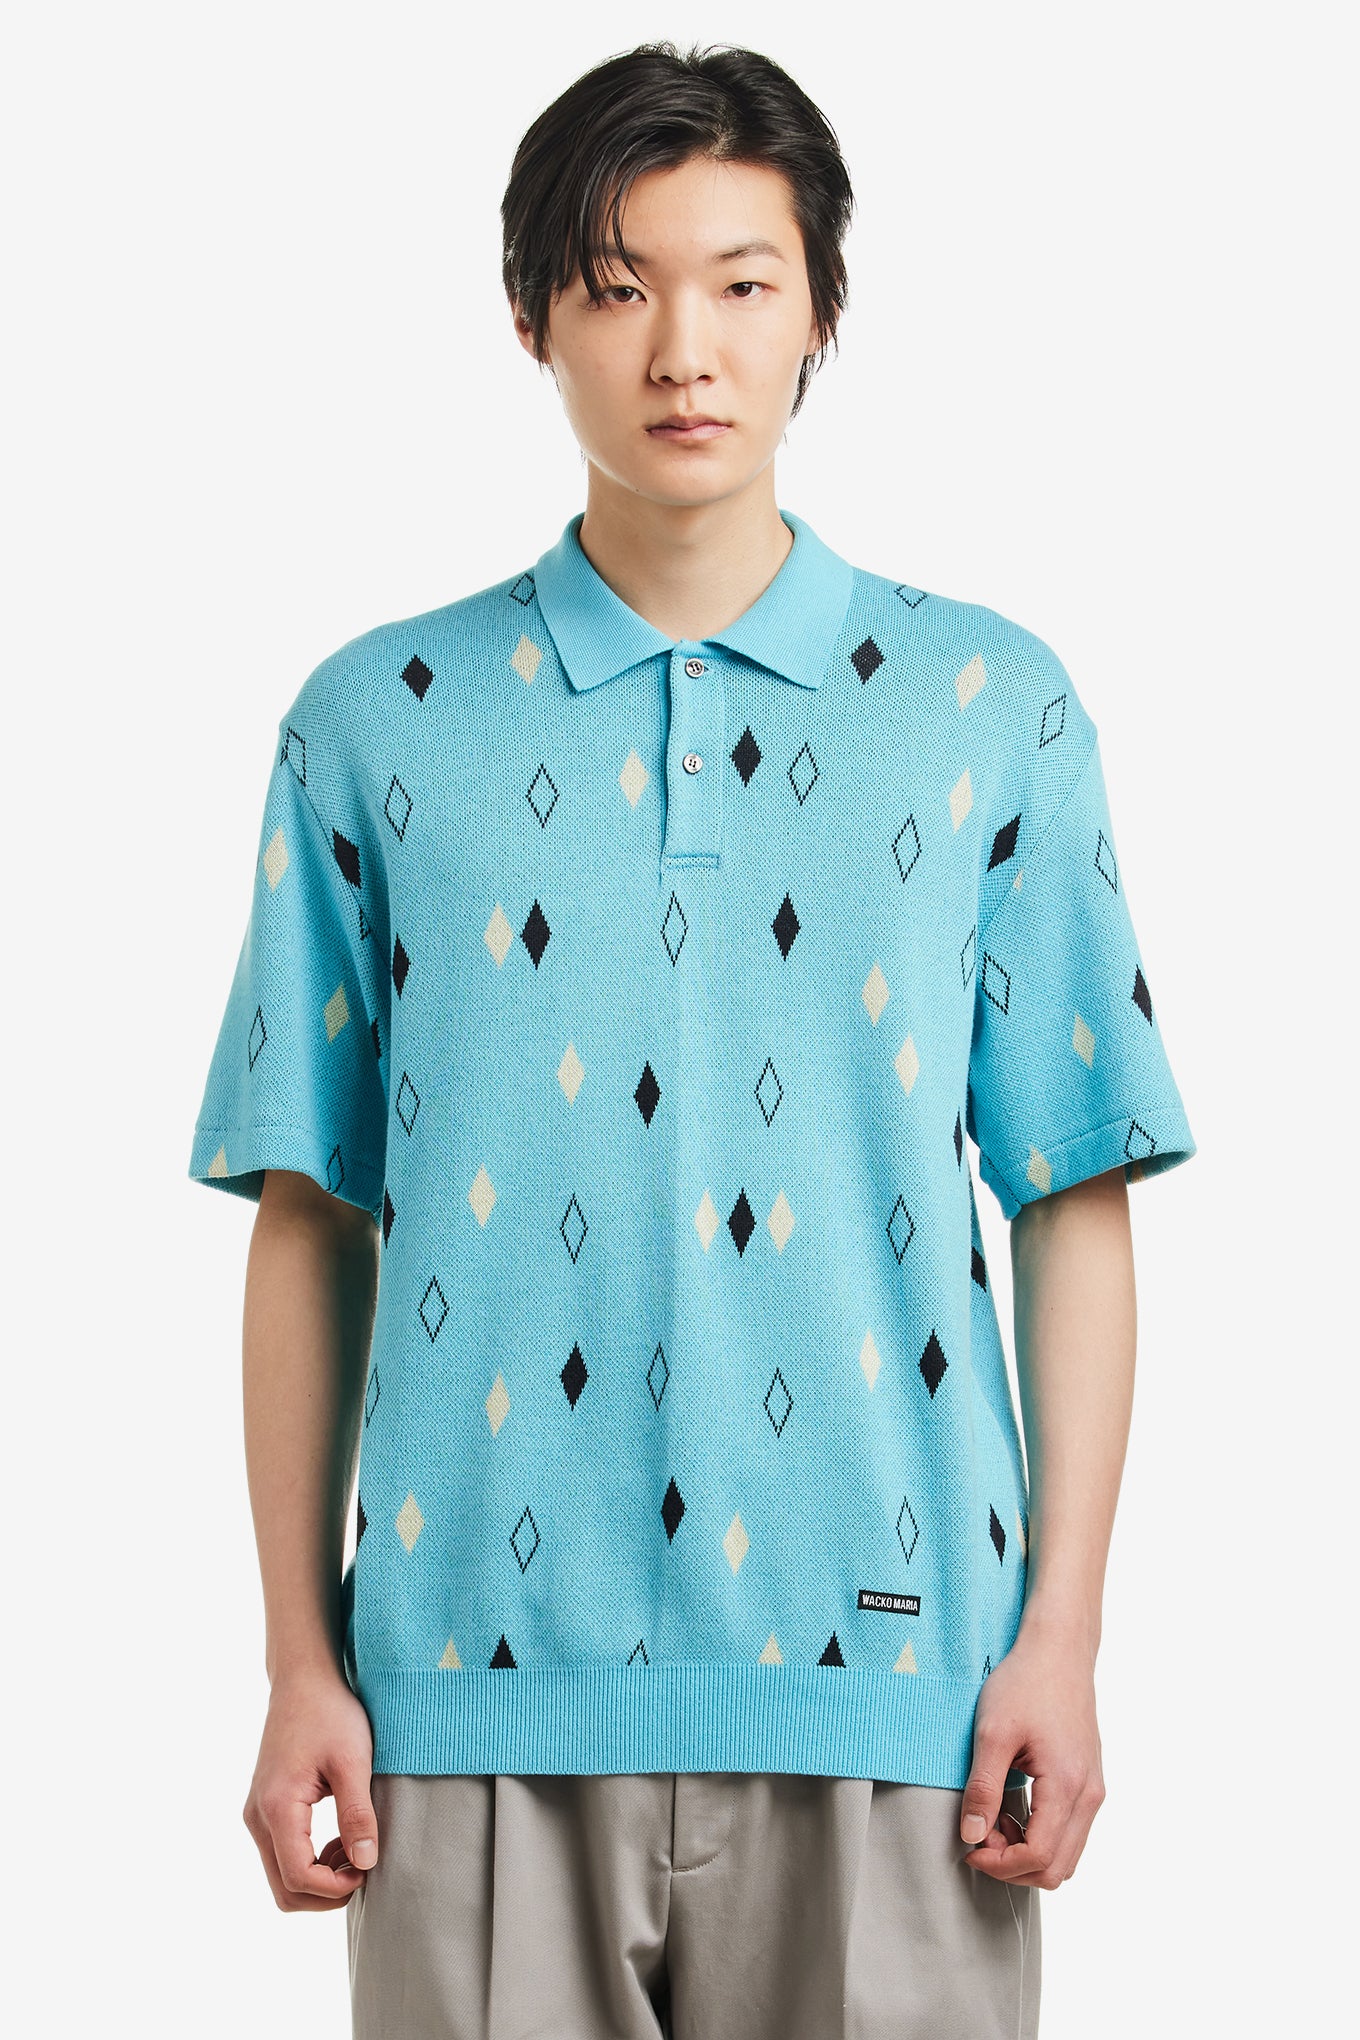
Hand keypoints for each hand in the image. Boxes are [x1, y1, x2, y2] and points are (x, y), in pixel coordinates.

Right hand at [242, 1668, 378, 1910]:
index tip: (368, 1870)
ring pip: (281, 1876)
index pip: (298, 1878)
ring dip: (319, 1878)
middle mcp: (257, 1817)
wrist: (303, 1679)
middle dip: (325, 1893)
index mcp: (277, 1807)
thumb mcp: (352, 1761)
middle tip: (363, 1867)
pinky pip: (282, 1855)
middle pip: (284, 1889)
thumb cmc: (330, 1713)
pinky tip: (339, 1839)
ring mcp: (257, 1814)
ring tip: (355, 1849)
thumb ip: (357, 1814)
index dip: (335, 1888)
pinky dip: (310, 1861)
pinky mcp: (265, 1809)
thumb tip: (366, 1863)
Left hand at [959, 1617, 1105, 1888]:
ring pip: (1067, 1855)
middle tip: (980, 1836)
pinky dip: (1042, 1837)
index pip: (1038, 1856)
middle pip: (1058, 1868)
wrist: (1058, 1650)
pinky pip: (1072, 1832)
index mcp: (1067, 1785)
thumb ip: (983, 1790)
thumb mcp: (992, 1734)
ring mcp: (1093, 1789)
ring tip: (995, 1821)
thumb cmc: (1025, 1683)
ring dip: (1028, 1853)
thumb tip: (971, 1837)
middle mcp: (1089, 1795)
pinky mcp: (1089, 1782)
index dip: (1000, 1864)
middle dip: (1014, 1865)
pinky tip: (1014, 1811)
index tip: (970, 1847)